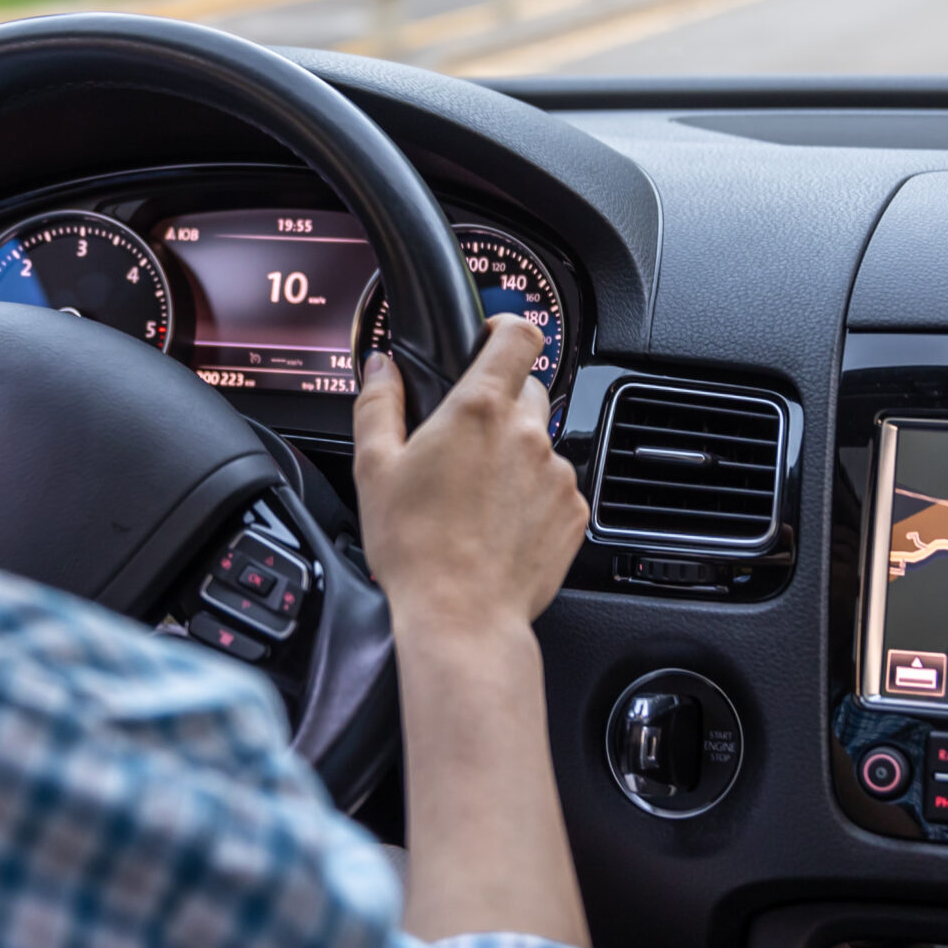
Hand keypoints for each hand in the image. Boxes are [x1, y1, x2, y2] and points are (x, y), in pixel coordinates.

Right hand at [349, 315, 595, 947]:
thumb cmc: (415, 548)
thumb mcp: (374, 467)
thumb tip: (381, 368)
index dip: (506, 328)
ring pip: (540, 443)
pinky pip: (555, 486)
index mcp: (479, 409)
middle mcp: (528, 433)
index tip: (491, 339)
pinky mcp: (573, 512)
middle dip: (500, 405)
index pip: (519, 334)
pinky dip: (531, 496)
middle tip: (464, 443)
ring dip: (515, 456)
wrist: (462, 619)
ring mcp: (556, 473)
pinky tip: (497, 524)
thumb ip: (378, 403)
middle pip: (529, 389)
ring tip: (475, 499)